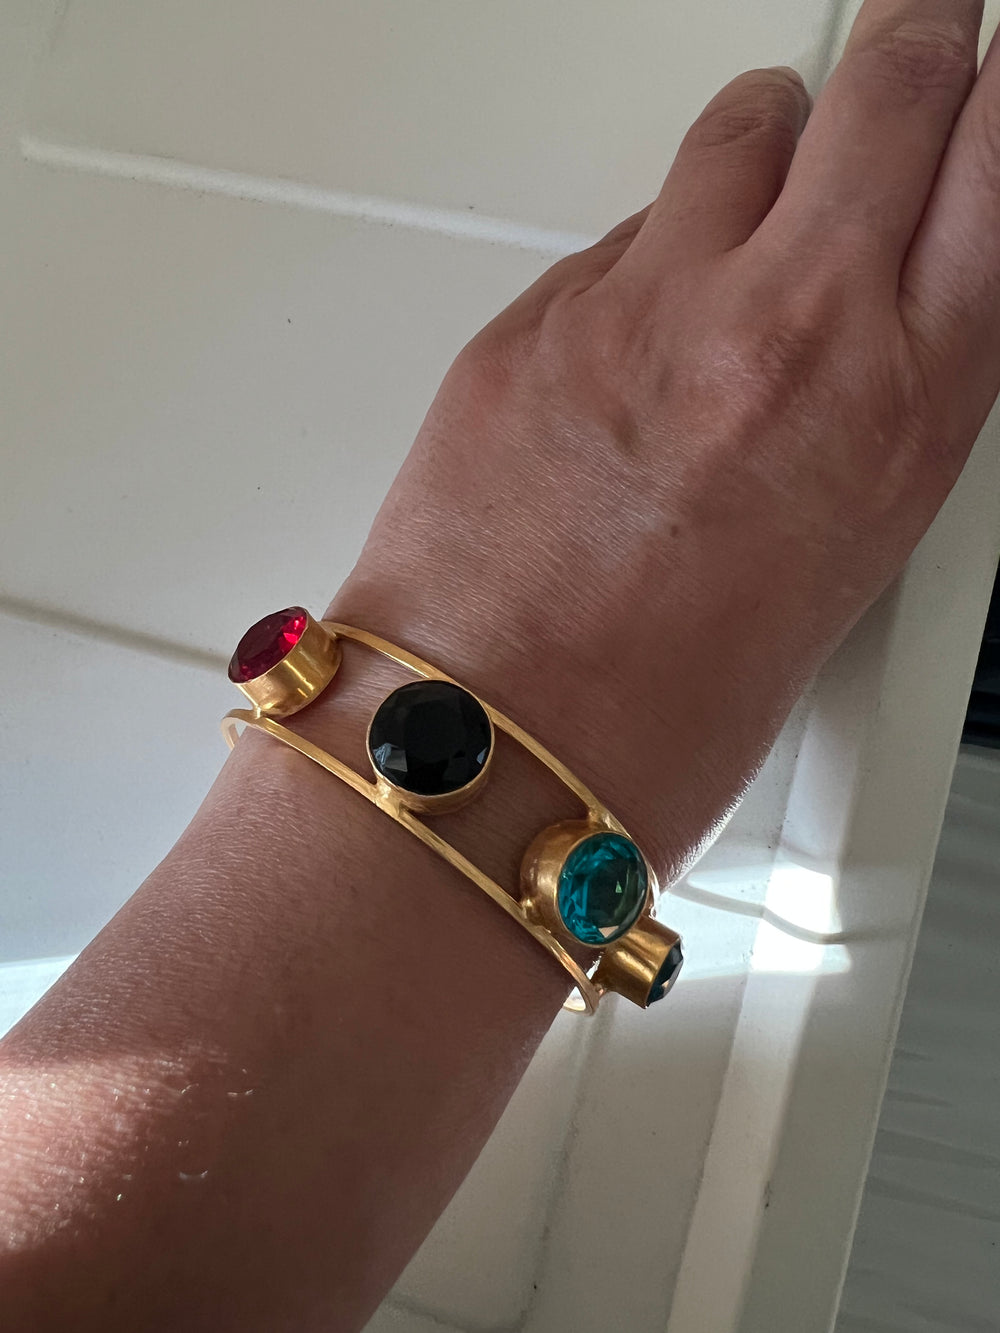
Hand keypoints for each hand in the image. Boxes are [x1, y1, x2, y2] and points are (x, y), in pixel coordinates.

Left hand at [331, 0, 999, 881]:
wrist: (504, 748)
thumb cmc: (673, 706)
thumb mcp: (845, 546)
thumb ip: (868, 398)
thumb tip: (853, 313)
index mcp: (903, 406)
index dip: (995, 98)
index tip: (988, 85)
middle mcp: (791, 327)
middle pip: (893, 82)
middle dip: (912, 46)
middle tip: (912, 42)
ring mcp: (653, 305)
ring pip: (743, 125)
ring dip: (762, 145)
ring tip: (751, 202)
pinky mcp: (538, 315)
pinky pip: (617, 234)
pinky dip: (640, 262)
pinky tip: (630, 345)